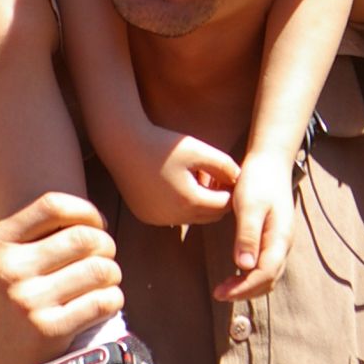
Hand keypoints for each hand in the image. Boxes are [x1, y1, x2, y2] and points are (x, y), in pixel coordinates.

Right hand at [0, 192, 123, 363]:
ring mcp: (28, 301)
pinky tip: (107, 303)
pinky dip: (114, 299)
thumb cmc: (0, 310)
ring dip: (113, 274)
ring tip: (107, 281)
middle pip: (83, 238)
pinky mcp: (49, 331)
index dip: (85, 211)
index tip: (96, 225)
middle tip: (106, 258)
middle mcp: (9, 270)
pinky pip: (102, 302)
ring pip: (100, 269)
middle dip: (106, 245)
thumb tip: (91, 219)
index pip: (52, 205)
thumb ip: (31, 237)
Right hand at [100, 117, 238, 228]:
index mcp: (190, 201)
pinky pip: (172, 216)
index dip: (231, 192)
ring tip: (196, 178)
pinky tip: (176, 183)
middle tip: (217, 179)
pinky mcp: (146, 216)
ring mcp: (158, 219)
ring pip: (191, 217)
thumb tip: (239, 180)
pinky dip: (180, 205)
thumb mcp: (200, 150)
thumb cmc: (163, 145)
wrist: (123, 144)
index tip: (232, 177)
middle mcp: (174, 217)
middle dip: (217, 200)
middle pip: (209, 216)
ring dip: (199, 204)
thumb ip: (225, 166)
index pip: (224, 206)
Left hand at [213, 149, 296, 301]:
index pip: (265, 274)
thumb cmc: (259, 180)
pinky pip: (266, 265)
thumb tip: (243, 266)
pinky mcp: (273, 237)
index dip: (243, 287)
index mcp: (280, 238)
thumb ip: (248, 235)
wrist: (270, 161)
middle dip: (245, 291)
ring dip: (248, 285)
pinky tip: (236, 273)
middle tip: (218, 293)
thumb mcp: (250, 205)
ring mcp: (280, 241)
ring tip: (225, 288)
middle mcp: (283, 244)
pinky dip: (251, 275)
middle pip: (268, 279)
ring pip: (268, 275)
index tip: (220, 292)